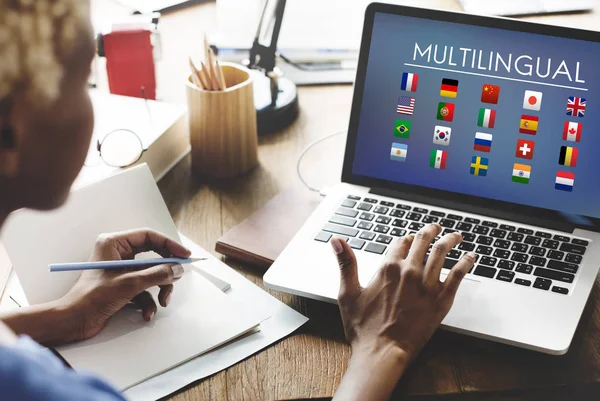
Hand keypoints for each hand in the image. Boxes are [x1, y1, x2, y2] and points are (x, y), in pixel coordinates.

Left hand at [59, 228, 190, 340]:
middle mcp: (118, 254)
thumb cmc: (91, 298)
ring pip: (151, 274)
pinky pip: (144, 289)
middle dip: (165, 271)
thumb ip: (157, 274)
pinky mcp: (123, 285)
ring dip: (159, 289)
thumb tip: (177, 269)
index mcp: (114, 244)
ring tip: (162, 302)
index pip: (149, 236)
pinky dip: (149, 302)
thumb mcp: (129, 283)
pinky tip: (147, 313)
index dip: (169, 245)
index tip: (184, 255)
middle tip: (177, 277)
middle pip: (153, 256)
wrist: (74, 321)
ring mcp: (121, 270)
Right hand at [331, 224, 474, 400]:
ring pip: (442, 253)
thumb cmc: (363, 328)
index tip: (409, 238)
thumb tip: (336, 240)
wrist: (382, 352)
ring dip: (450, 240)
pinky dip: (466, 263)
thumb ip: (346, 263)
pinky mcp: (441, 300)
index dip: (405, 238)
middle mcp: (409, 272)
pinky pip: (458, 275)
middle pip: (423, 242)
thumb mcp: (348, 293)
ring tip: (456, 235)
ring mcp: (427, 285)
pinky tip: (471, 257)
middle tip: (436, 228)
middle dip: (430, 231)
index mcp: (388, 268)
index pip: (400, 242)